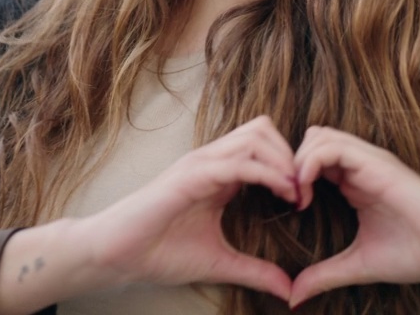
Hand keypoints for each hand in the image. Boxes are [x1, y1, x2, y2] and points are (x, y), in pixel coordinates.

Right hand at [78, 115, 297, 300]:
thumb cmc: (159, 253)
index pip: (264, 146)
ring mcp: (200, 164)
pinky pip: (238, 162)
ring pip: (256, 136)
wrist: (115, 255)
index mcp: (219, 173)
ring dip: (283, 161)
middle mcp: (211, 160)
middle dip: (292, 156)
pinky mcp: (191, 175)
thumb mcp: (219, 263)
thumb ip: (254, 271)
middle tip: (304, 194)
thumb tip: (288, 290)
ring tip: (294, 194)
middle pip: (265, 130)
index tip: (304, 201)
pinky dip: (267, 173)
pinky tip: (281, 194)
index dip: (290, 166)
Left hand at [289, 126, 419, 307]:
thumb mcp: (359, 265)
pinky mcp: (376, 164)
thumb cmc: (415, 254)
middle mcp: (360, 166)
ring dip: (297, 162)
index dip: (292, 177)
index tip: (287, 209)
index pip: (313, 159)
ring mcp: (368, 161)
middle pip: (311, 141)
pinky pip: (332, 147)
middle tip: (285, 198)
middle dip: (289, 164)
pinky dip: (309, 163)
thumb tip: (294, 295)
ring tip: (295, 196)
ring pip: (318, 137)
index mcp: (355, 183)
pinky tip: (305, 192)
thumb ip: (326, 275)